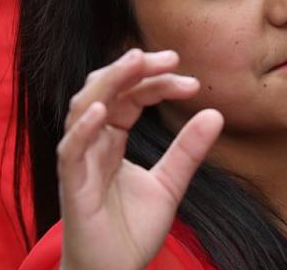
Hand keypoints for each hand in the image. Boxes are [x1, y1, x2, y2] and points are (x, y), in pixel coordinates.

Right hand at [58, 49, 223, 269]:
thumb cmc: (132, 230)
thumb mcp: (170, 183)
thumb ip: (188, 150)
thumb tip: (216, 113)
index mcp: (113, 138)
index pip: (132, 96)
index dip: (158, 83)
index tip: (191, 83)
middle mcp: (93, 142)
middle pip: (106, 91)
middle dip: (133, 68)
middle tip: (169, 56)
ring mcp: (80, 161)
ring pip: (83, 108)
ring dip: (109, 82)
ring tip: (135, 62)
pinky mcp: (72, 186)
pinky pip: (70, 151)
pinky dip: (82, 128)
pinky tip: (101, 110)